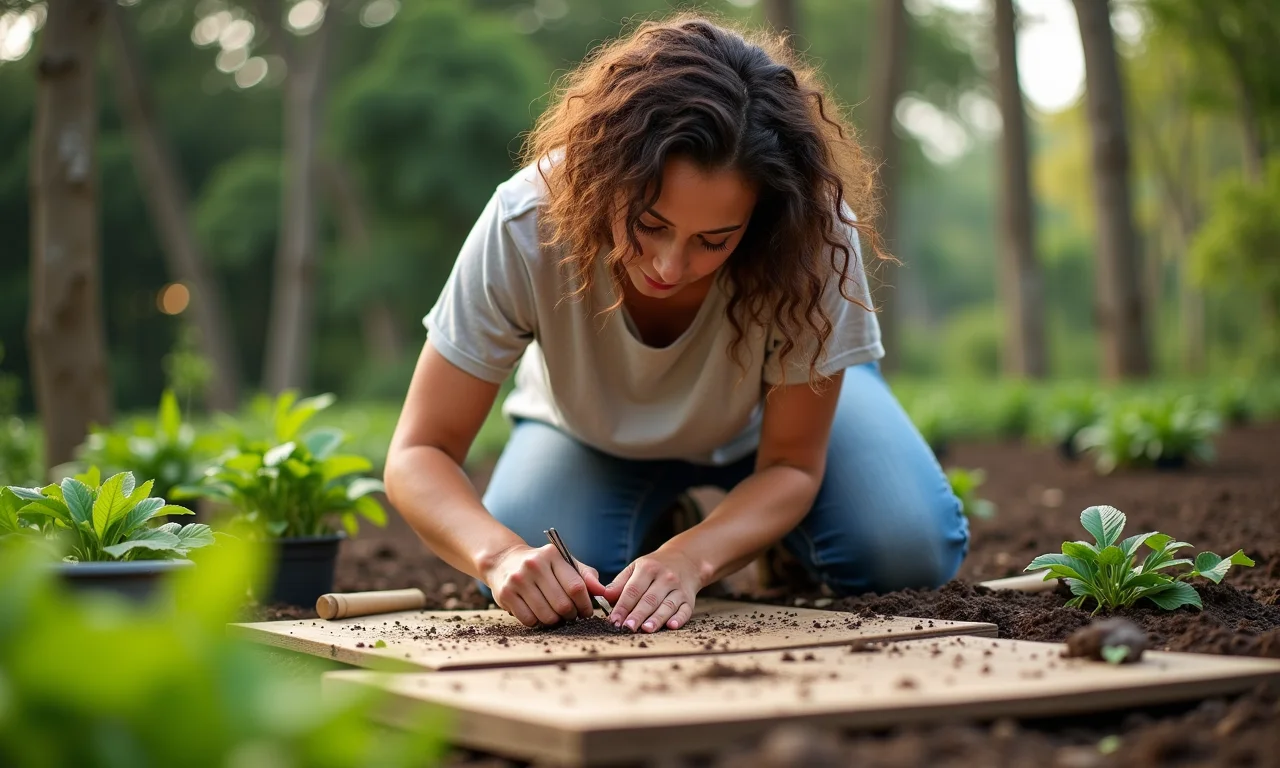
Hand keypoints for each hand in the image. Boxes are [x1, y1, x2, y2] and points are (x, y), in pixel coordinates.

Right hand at [483, 543, 606, 626]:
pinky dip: (537, 622)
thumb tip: (603, 592)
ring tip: (555, 615)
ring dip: (555, 621)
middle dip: (571, 615)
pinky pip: (529, 620)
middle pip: (563, 605)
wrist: (504, 560)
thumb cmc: (542, 565)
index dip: (585, 605)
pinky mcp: (505, 594)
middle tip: (570, 615)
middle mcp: (534, 565)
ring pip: (547, 616)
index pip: (576, 587)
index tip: (586, 612)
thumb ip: (586, 576)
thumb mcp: (564, 564)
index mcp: (552, 555)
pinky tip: (538, 613)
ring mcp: (518, 580)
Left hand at [603, 546, 701, 632]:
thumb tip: (604, 596)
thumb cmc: (655, 567)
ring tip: (646, 629)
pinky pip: (685, 610)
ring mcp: (678, 589)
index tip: (614, 620)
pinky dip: (679, 618)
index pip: (633, 590)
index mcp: (648, 569)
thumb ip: (620, 583)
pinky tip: (671, 625)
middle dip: (638, 614)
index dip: (622, 606)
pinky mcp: (689, 599)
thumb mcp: (636, 567)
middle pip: (649, 599)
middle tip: (627, 628)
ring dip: (657, 618)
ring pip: (667, 605)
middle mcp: (665, 578)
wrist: (686, 560)